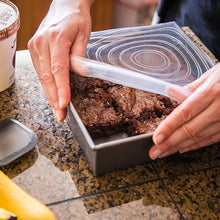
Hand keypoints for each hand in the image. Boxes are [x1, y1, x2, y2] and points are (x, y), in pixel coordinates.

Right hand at [28, 0, 92, 121]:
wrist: (64, 5)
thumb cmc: (76, 18)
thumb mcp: (84, 34)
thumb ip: (80, 55)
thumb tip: (80, 73)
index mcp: (56, 39)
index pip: (58, 70)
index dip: (61, 89)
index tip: (64, 104)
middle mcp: (42, 43)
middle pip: (48, 77)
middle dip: (54, 98)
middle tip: (60, 115)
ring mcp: (35, 46)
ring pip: (42, 77)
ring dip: (50, 95)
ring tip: (57, 109)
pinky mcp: (34, 49)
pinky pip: (40, 72)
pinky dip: (47, 85)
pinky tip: (52, 94)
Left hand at [149, 63, 219, 158]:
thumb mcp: (213, 74)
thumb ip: (192, 87)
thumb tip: (170, 91)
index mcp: (213, 91)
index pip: (184, 113)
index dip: (169, 127)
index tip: (156, 138)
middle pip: (190, 129)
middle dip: (170, 143)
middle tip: (155, 152)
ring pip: (200, 137)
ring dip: (180, 146)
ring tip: (164, 152)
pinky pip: (212, 138)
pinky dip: (197, 145)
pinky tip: (184, 148)